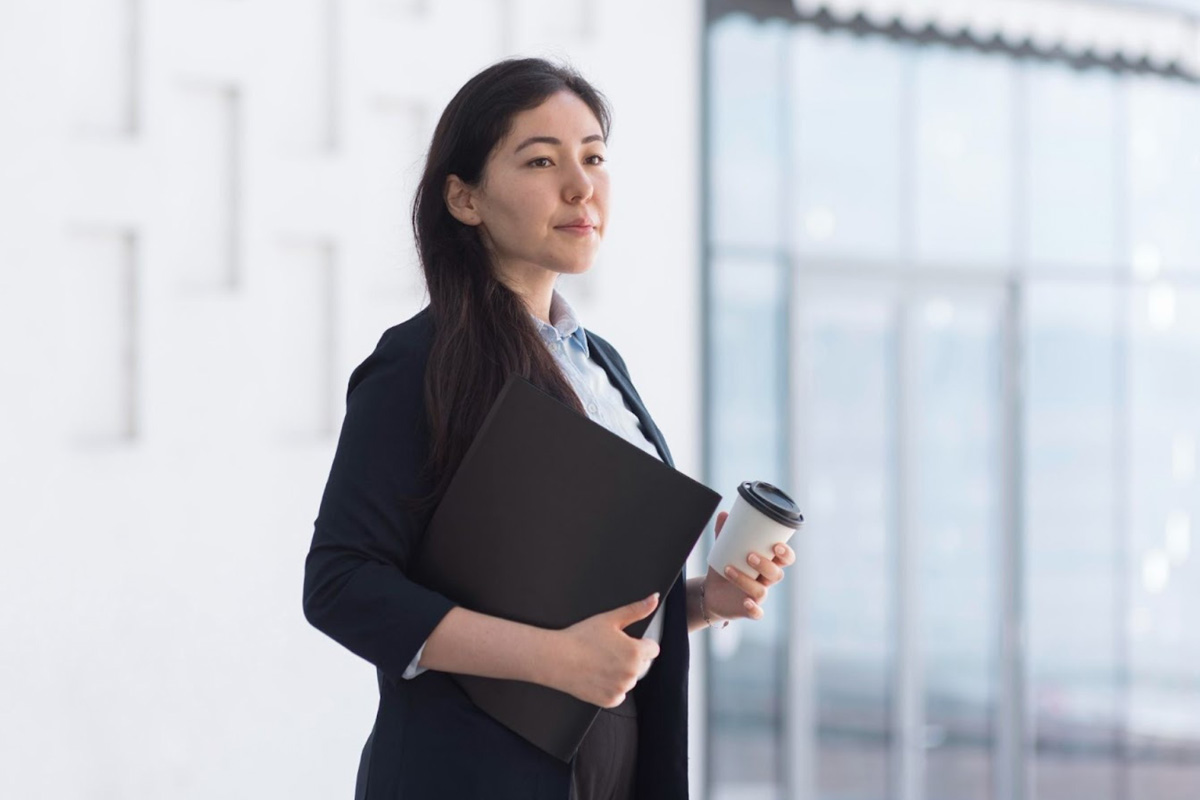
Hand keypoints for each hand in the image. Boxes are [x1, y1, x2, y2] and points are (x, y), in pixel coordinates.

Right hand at [549, 593, 661, 707]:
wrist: (556, 659)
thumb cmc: (581, 638)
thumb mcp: (610, 619)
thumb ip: (637, 609)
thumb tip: (654, 599)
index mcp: (636, 652)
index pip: (652, 649)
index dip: (639, 643)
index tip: (623, 642)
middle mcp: (632, 673)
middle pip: (642, 665)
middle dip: (630, 658)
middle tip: (608, 652)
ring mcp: (621, 689)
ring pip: (629, 680)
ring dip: (621, 674)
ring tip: (600, 663)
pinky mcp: (610, 701)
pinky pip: (619, 695)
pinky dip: (611, 688)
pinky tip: (597, 676)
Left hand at [703, 511, 795, 621]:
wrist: (712, 592)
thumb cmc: (725, 566)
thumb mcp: (724, 549)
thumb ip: (724, 533)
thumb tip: (724, 514)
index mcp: (767, 563)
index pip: (786, 559)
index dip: (786, 553)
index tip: (776, 546)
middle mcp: (766, 580)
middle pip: (777, 574)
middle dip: (766, 565)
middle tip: (749, 556)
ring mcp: (758, 595)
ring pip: (762, 591)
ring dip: (746, 580)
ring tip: (728, 569)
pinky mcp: (749, 609)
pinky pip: (757, 613)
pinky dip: (754, 609)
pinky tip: (746, 602)